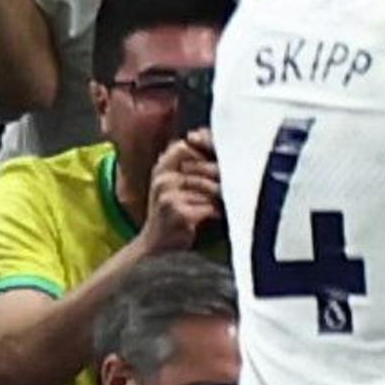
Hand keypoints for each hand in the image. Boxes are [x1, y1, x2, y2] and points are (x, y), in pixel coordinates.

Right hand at [141, 131, 220, 253]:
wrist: (155, 246)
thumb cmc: (168, 212)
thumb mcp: (169, 184)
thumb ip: (184, 163)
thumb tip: (205, 138)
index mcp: (160, 169)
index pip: (184, 147)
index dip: (204, 151)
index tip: (218, 162)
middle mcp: (162, 180)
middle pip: (202, 168)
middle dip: (218, 177)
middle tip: (230, 184)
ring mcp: (169, 197)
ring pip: (208, 187)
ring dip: (219, 196)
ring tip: (224, 201)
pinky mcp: (180, 214)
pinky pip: (208, 206)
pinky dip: (216, 211)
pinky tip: (216, 215)